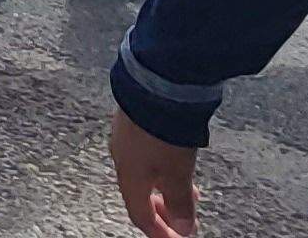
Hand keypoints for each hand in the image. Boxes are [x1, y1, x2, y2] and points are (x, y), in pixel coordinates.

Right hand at [109, 111, 201, 236]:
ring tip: (186, 188)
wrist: (156, 83)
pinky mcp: (133, 121)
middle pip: (140, 195)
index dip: (159, 232)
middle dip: (164, 210)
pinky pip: (144, 155)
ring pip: (144, 174)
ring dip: (164, 188)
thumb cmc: (163, 130)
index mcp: (128, 176)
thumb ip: (180, 202)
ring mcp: (125, 137)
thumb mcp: (179, 173)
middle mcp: (121, 158)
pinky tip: (174, 162)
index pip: (140, 215)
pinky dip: (160, 168)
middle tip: (185, 216)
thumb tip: (183, 228)